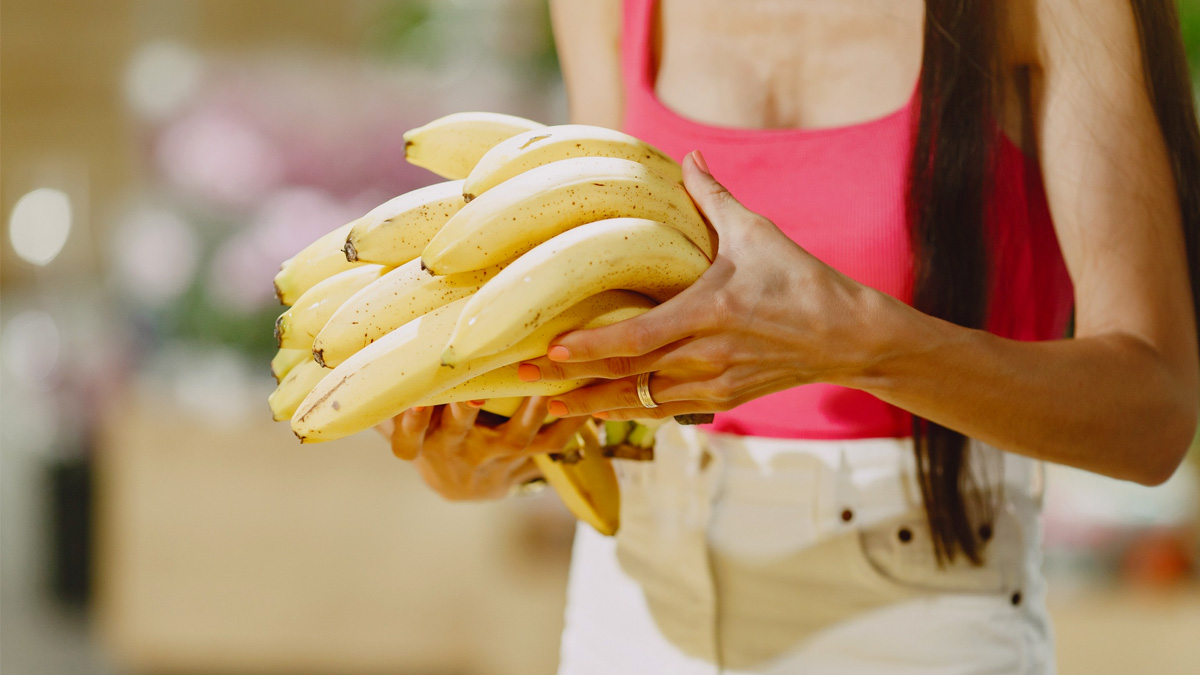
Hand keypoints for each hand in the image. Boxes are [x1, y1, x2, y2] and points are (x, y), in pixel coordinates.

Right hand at [377, 396, 589, 500]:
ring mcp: (494, 460)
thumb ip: (382, 393)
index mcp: (419, 446)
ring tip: (541, 384)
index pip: (405, 442)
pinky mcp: (526, 461)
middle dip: (465, 412)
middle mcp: (455, 454)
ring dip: (527, 412)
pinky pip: (551, 445)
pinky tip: (585, 400)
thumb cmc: (427, 433)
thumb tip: (341, 348)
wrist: (464, 488)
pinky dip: (569, 423)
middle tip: (472, 389)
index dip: (409, 425)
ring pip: (512, 440)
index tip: (412, 400)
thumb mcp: (400, 421)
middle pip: (458, 435)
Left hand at [516, 151, 886, 419]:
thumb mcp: (756, 232)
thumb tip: (688, 157)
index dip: (591, 347)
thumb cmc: (801, 280)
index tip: (552, 349)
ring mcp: (714, 386)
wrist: (847, 337)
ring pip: (642, 404)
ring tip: (549, 406)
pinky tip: (600, 409)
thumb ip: (713, 197)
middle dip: (573, 382)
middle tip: (525, 379)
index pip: (637, 338)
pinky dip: (630, 412)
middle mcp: (706, 357)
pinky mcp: (722, 401)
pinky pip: (666, 412)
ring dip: (594, 405)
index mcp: (709, 313)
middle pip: (628, 377)